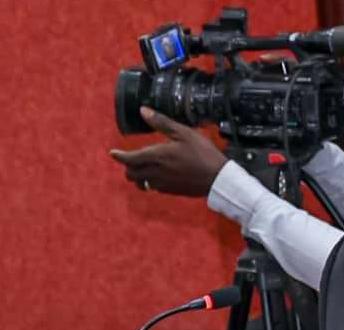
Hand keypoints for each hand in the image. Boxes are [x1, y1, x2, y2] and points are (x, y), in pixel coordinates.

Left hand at [109, 107, 227, 196]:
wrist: (218, 179)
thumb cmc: (202, 153)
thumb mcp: (184, 133)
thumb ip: (162, 122)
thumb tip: (144, 111)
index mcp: (156, 155)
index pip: (129, 158)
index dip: (119, 156)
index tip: (113, 153)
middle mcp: (155, 172)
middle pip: (131, 173)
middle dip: (128, 166)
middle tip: (130, 160)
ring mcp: (162, 184)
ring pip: (141, 183)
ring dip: (138, 176)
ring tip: (142, 169)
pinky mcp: (171, 191)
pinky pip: (153, 187)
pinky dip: (150, 182)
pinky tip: (159, 176)